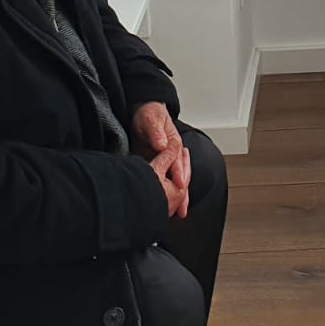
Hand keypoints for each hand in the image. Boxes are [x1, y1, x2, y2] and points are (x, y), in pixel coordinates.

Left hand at [133, 102, 190, 217]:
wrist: (141, 112)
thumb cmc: (148, 114)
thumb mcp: (151, 119)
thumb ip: (156, 132)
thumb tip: (162, 144)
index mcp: (174, 142)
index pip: (178, 161)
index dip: (178, 174)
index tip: (179, 185)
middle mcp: (172, 154)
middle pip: (181, 175)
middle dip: (183, 193)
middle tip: (182, 209)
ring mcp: (166, 161)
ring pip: (176, 181)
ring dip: (178, 197)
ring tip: (179, 213)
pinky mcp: (159, 165)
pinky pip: (166, 181)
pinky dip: (167, 193)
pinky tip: (166, 205)